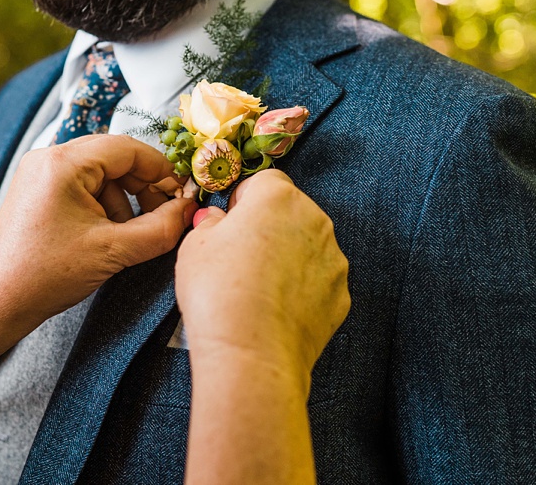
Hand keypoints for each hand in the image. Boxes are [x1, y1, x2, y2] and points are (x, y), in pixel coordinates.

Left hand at [0, 134, 195, 334]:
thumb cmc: (45, 275)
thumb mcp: (113, 252)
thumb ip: (160, 228)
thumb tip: (189, 210)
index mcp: (63, 162)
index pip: (128, 148)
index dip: (161, 170)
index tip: (181, 194)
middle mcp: (48, 157)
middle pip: (114, 157)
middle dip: (142, 187)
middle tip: (163, 215)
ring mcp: (39, 173)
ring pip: (100, 173)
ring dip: (122, 200)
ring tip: (126, 236)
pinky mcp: (36, 190)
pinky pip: (82, 185)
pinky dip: (102, 206)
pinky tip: (105, 236)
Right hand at [175, 170, 349, 391]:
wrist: (252, 354)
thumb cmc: (219, 293)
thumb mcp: (194, 246)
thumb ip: (211, 223)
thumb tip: (218, 221)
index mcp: (278, 197)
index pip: (265, 180)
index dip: (245, 199)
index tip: (231, 221)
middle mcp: (314, 220)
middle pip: (290, 211)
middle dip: (268, 227)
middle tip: (239, 257)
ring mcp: (333, 259)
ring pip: (307, 246)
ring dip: (287, 256)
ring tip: (257, 287)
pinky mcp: (341, 294)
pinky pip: (318, 281)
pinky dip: (301, 289)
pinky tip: (275, 307)